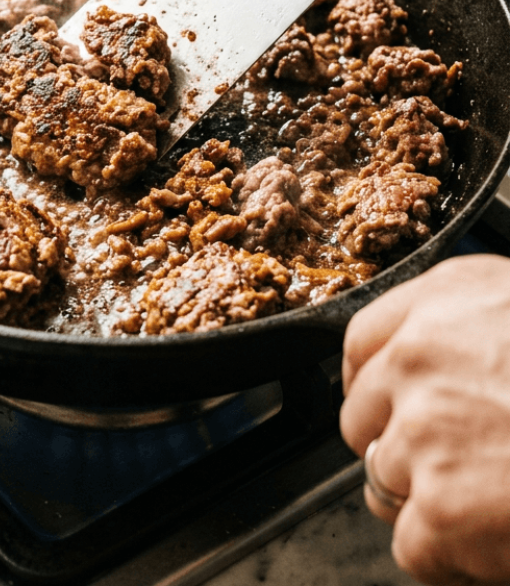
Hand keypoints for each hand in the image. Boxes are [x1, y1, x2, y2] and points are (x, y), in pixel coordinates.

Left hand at [341, 254, 509, 584]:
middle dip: (398, 444)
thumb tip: (433, 369)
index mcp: (445, 299)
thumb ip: (468, 329)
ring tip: (492, 500)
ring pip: (384, 480)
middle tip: (454, 464)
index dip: (374, 383)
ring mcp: (423, 431)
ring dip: (428, 500)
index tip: (387, 405)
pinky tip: (496, 541)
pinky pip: (413, 545)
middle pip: (362, 416)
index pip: (362, 342)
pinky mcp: (440, 507)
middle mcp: (419, 356)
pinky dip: (451, 558)